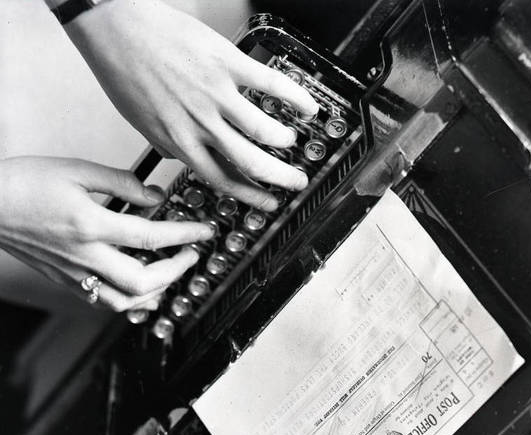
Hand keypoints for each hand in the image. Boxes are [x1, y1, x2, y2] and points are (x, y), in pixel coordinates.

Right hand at [0, 156, 213, 310]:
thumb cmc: (22, 184)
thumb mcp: (75, 170)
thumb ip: (120, 182)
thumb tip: (154, 195)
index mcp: (90, 224)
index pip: (152, 236)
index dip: (185, 234)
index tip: (204, 231)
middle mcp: (85, 255)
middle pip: (145, 280)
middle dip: (178, 270)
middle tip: (191, 254)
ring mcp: (75, 273)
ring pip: (125, 301)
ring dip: (157, 290)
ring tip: (171, 272)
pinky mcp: (66, 280)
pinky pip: (104, 301)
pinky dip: (130, 299)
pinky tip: (141, 289)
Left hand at [65, 0, 318, 210]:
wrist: (114, 26)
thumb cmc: (123, 69)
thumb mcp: (141, 123)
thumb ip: (168, 144)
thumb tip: (182, 157)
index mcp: (181, 142)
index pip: (223, 180)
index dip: (251, 196)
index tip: (268, 202)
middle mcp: (202, 124)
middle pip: (250, 162)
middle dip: (279, 178)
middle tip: (296, 182)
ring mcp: (216, 94)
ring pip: (263, 130)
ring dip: (283, 141)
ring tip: (291, 141)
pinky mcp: (226, 63)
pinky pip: (269, 83)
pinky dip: (294, 97)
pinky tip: (306, 105)